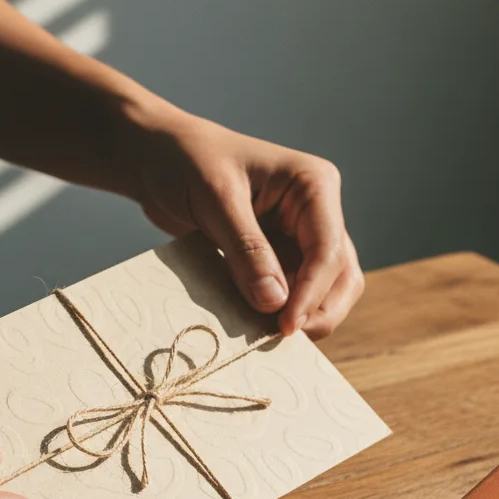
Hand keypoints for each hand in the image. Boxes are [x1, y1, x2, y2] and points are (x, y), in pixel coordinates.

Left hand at [132, 112, 363, 338]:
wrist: (157, 159)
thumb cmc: (186, 162)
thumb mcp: (215, 200)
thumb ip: (247, 251)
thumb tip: (275, 303)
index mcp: (314, 185)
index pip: (328, 250)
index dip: (311, 294)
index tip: (285, 326)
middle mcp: (316, 212)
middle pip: (341, 275)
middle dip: (319, 310)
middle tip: (283, 338)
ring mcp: (299, 237)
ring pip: (323, 289)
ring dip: (302, 315)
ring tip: (265, 334)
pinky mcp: (278, 257)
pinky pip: (291, 293)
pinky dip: (279, 312)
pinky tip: (255, 324)